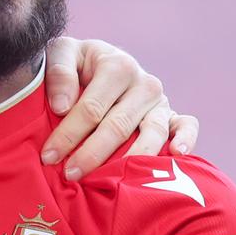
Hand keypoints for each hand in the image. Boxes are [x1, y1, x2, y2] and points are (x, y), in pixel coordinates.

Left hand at [41, 36, 197, 180]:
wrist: (97, 60)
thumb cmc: (75, 63)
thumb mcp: (62, 55)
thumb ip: (59, 74)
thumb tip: (62, 106)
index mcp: (117, 66)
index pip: (91, 108)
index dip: (68, 134)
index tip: (49, 156)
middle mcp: (144, 83)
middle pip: (118, 125)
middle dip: (92, 153)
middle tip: (70, 174)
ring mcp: (160, 101)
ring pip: (152, 132)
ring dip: (131, 159)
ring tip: (112, 179)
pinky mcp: (172, 114)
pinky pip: (186, 126)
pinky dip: (186, 139)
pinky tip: (176, 153)